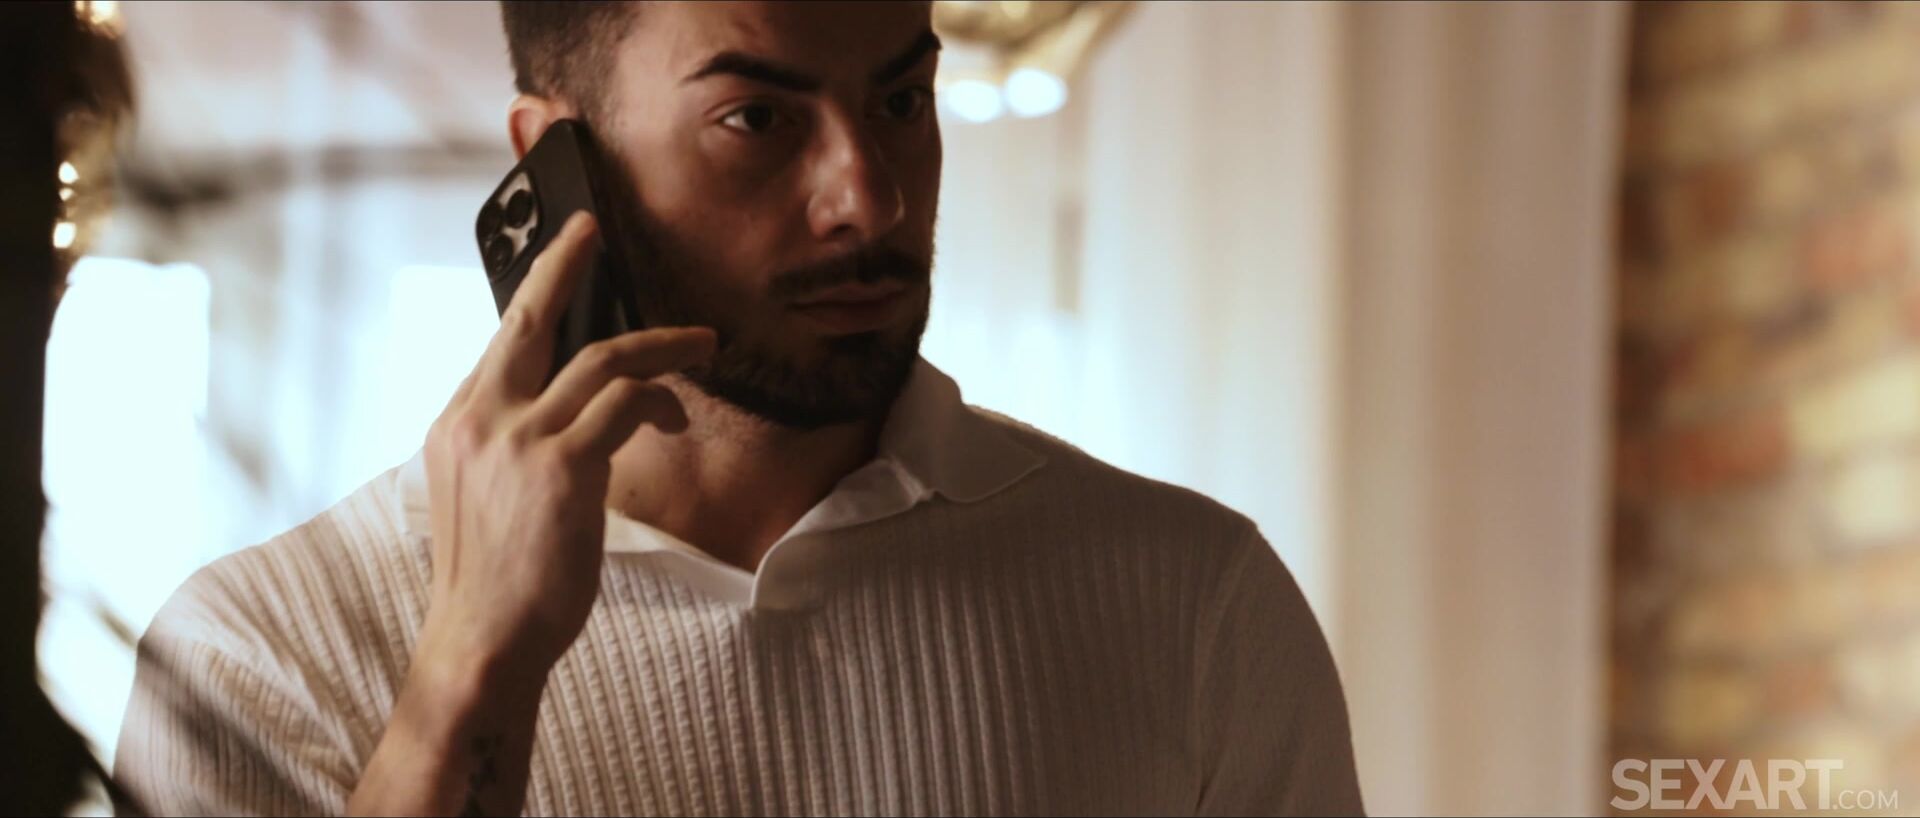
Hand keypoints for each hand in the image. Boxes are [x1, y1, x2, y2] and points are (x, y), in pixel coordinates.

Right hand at [418, 211, 714, 681]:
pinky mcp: (562, 467)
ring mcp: (518, 439)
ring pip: (601, 358)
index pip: (502, 343)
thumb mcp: (481, 496)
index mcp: (456, 424)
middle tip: (594, 230)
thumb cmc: (494, 580)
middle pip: (528, 318)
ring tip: (701, 343)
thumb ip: (509, 447)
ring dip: (660, 344)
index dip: (537, 297)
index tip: (564, 258)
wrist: (483, 642)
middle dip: (564, 264)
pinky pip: (625, 404)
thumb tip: (562, 418)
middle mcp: (479, 419)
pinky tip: (674, 414)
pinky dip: (658, 399)